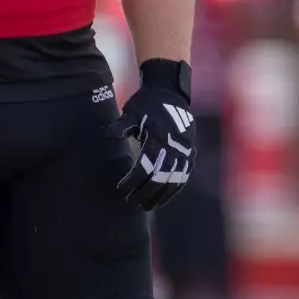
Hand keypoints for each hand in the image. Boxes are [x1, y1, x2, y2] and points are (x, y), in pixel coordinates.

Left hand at [107, 59, 194, 211]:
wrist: (170, 92)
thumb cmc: (146, 103)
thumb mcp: (132, 111)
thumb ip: (122, 125)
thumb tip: (108, 135)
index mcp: (159, 137)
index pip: (146, 166)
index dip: (134, 181)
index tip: (122, 189)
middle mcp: (175, 146)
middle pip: (161, 177)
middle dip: (146, 192)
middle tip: (133, 202)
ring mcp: (185, 151)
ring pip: (175, 179)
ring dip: (161, 195)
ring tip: (148, 206)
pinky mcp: (191, 153)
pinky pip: (185, 176)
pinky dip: (175, 189)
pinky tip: (164, 198)